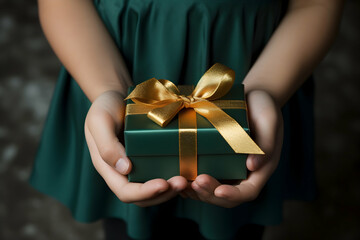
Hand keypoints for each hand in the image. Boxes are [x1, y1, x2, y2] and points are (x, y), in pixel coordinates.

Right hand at [84, 91, 187, 206]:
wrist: (114, 96)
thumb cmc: (104, 107)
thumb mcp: (100, 122)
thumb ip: (107, 145)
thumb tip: (125, 169)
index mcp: (108, 168)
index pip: (125, 192)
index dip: (144, 192)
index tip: (163, 184)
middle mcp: (122, 172)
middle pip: (142, 197)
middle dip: (163, 194)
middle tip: (183, 182)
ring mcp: (136, 167)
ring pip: (153, 190)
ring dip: (171, 190)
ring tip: (187, 180)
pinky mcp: (148, 159)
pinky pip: (160, 174)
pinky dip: (172, 178)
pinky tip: (187, 173)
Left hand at [180, 90, 283, 207]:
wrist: (252, 98)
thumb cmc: (263, 107)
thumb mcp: (269, 120)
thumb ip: (266, 143)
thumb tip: (253, 166)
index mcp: (260, 168)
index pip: (248, 191)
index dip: (234, 195)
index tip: (219, 191)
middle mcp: (243, 174)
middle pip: (226, 197)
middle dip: (209, 193)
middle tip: (195, 183)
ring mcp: (228, 169)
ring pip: (211, 191)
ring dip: (197, 191)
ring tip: (183, 183)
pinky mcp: (215, 160)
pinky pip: (203, 176)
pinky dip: (190, 181)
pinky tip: (178, 176)